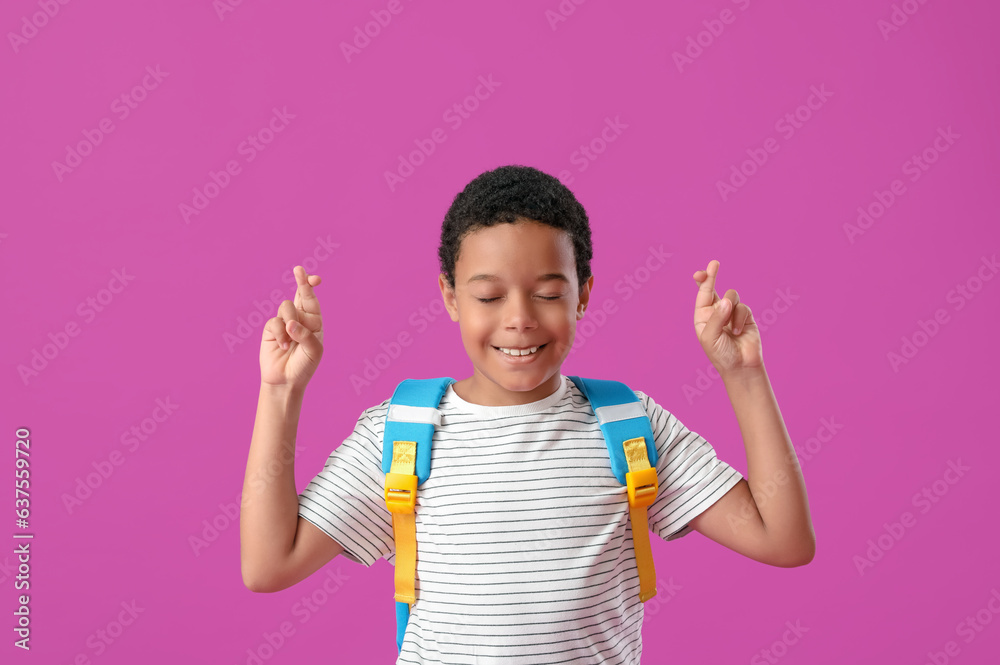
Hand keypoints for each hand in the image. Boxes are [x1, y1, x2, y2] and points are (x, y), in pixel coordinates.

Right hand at [260, 266, 324, 389]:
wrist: (286, 380)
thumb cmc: (304, 366)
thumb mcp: (313, 351)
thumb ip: (305, 335)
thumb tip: (290, 323)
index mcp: (314, 321)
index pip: (312, 300)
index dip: (310, 285)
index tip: (314, 278)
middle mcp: (300, 318)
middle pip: (299, 295)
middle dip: (301, 281)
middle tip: (298, 269)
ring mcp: (284, 322)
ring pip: (286, 307)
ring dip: (290, 324)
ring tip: (291, 343)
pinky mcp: (271, 328)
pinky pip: (274, 322)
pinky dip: (280, 335)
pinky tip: (283, 347)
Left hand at [692, 260, 762, 375]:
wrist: (741, 366)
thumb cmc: (721, 353)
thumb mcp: (711, 336)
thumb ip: (717, 317)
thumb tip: (727, 300)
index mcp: (703, 316)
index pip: (702, 295)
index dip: (702, 281)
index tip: (700, 272)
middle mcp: (716, 311)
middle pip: (715, 288)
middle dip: (712, 276)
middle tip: (714, 263)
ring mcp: (731, 312)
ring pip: (731, 296)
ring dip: (730, 312)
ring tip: (730, 330)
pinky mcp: (745, 315)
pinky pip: (743, 307)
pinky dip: (739, 319)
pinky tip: (738, 332)